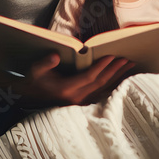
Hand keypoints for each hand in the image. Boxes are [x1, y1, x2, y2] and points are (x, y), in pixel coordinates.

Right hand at [16, 53, 134, 106]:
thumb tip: (55, 56)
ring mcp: (80, 102)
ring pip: (103, 89)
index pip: (89, 77)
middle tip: (127, 59)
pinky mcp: (82, 102)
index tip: (112, 56)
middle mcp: (75, 97)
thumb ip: (45, 63)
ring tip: (129, 66)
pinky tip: (121, 77)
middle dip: (114, 70)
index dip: (101, 66)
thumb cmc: (34, 80)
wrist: (30, 98)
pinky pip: (101, 92)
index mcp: (66, 89)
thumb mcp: (35, 69)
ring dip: (117, 77)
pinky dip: (112, 83)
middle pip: (100, 83)